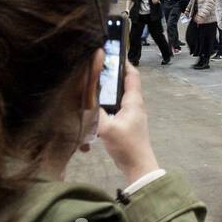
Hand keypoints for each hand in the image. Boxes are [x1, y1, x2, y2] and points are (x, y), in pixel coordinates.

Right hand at [96, 65, 160, 181]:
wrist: (138, 167)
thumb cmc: (126, 146)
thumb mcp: (107, 128)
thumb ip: (95, 112)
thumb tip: (84, 96)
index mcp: (134, 102)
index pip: (132, 75)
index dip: (123, 62)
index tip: (109, 54)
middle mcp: (134, 105)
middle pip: (124, 84)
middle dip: (111, 75)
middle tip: (93, 68)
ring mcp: (131, 115)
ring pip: (118, 96)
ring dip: (107, 90)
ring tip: (90, 84)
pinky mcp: (125, 124)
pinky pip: (115, 108)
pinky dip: (106, 104)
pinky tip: (93, 107)